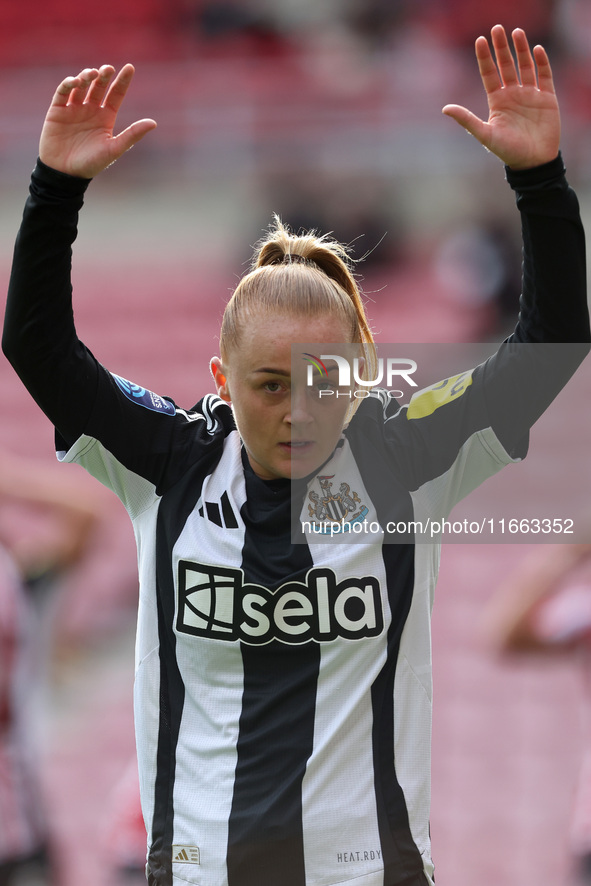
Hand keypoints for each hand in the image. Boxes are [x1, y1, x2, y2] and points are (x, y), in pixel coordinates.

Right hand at [39, 64, 156, 177]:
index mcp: (106, 117)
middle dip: (104, 75)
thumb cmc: (91, 164)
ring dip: (86, 77)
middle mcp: (91, 110)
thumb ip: (132, 135)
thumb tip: (154, 122)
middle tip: (108, 69)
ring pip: (81, 86)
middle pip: (99, 86)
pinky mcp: (58, 110)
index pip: (116, 94)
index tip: (130, 67)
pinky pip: (63, 92)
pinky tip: (75, 81)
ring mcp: (74, 108)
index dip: (123, 81)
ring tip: (92, 75)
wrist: (65, 173)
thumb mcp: (114, 149)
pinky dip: (68, 84)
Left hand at [442, 25, 559, 169]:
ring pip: (525, 66)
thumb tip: (444, 108)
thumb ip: (467, 120)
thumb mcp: (485, 135)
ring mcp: (530, 95)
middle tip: (497, 28)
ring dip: (521, 49)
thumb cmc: (507, 151)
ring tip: (517, 32)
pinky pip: (545, 75)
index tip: (480, 39)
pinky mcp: (547, 98)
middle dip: (501, 47)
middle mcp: (512, 94)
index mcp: (497, 101)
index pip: (489, 73)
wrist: (533, 162)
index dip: (484, 57)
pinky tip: (536, 49)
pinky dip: (542, 62)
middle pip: (505, 65)